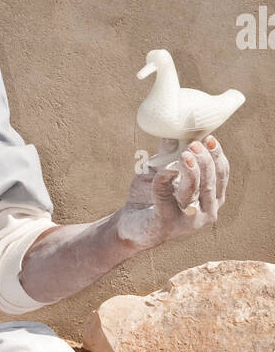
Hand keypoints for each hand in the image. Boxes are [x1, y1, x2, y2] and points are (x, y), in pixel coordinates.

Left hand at [114, 135, 228, 249]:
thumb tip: (174, 126)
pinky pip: (165, 197)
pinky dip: (162, 182)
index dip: (217, 156)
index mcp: (210, 197)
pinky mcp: (166, 223)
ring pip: (193, 191)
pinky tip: (160, 173)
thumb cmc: (150, 196)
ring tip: (184, 155)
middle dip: (204, 162)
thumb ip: (169, 152)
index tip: (209, 139)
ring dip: (190, 171)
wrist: (129, 225)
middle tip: (194, 145)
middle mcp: (205, 211)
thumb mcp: (160, 169)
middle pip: (210, 183)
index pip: (221, 175)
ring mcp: (187, 221)